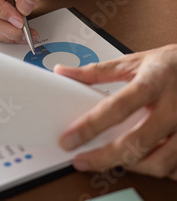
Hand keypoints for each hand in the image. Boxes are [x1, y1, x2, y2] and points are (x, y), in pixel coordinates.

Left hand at [54, 45, 176, 179]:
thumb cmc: (169, 64)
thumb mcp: (133, 61)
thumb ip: (97, 71)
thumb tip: (65, 72)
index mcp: (152, 82)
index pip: (117, 108)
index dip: (90, 126)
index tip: (70, 139)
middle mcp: (171, 107)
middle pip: (136, 142)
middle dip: (105, 158)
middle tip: (82, 161)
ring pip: (158, 162)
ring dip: (130, 167)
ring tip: (110, 161)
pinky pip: (176, 168)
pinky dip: (157, 169)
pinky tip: (142, 162)